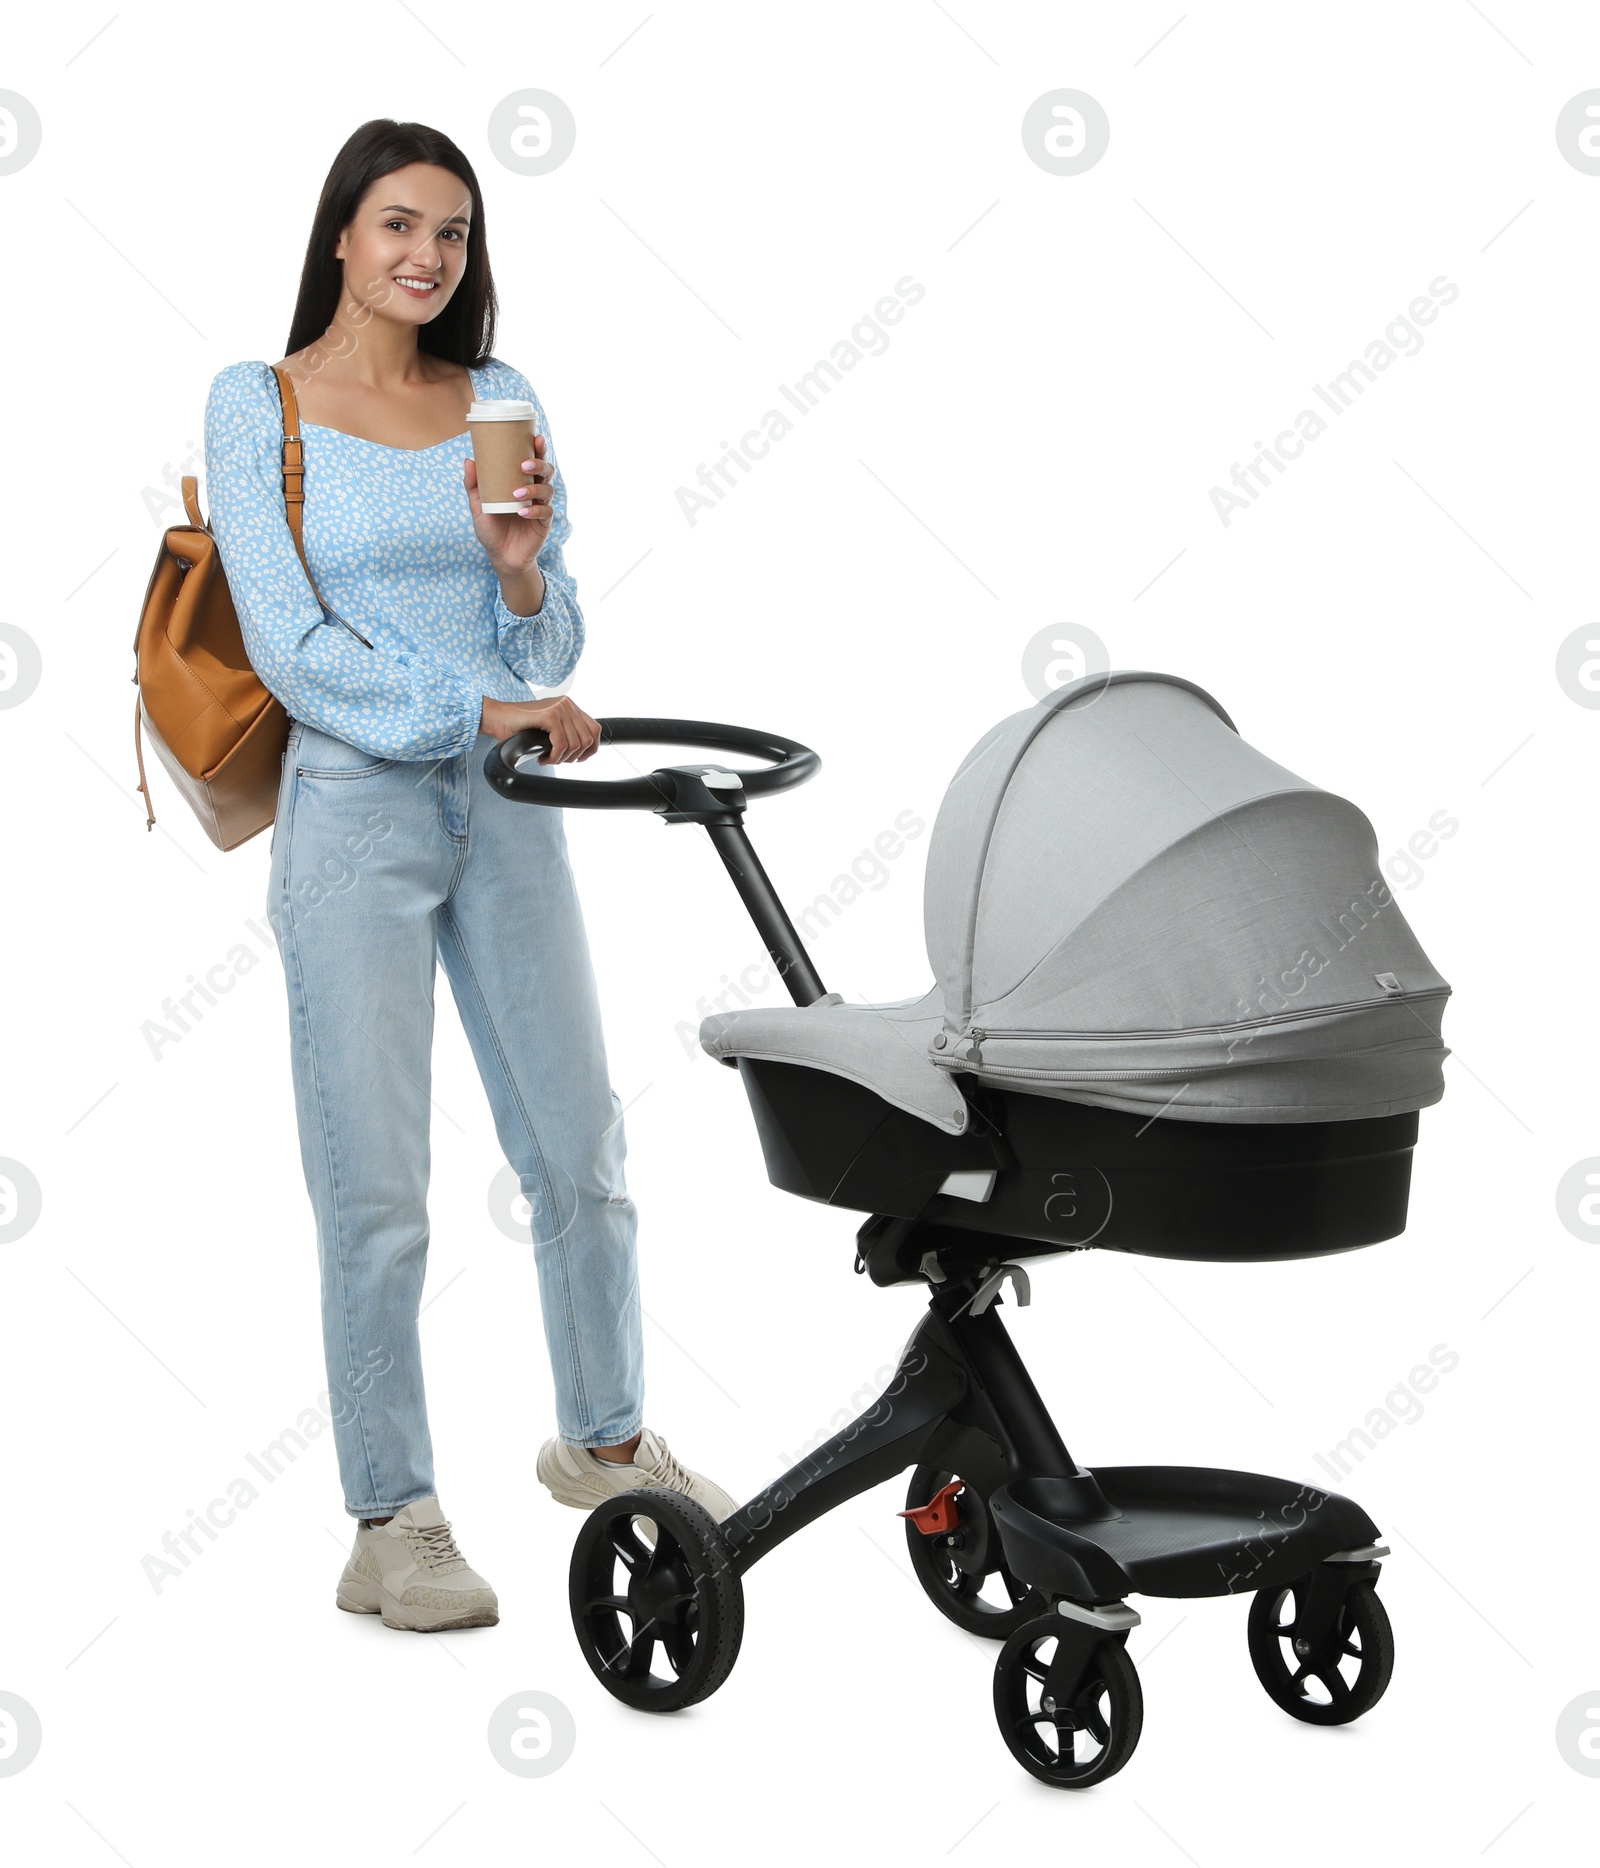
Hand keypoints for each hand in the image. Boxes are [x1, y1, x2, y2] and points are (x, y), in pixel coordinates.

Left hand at [464, 432, 553, 575]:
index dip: (538, 448)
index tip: (535, 436)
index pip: (534, 461)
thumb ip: (473, 485)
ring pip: (548, 490)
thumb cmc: (491, 528)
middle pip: (546, 471)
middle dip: (540, 463)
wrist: (500, 556)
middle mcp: (535, 492)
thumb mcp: (478, 506)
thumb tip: (468, 460)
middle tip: (524, 463)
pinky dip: (534, 510)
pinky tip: (522, 511)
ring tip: (518, 492)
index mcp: (522, 482)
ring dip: (534, 488)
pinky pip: (545, 512)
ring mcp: (541, 507)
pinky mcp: (543, 524)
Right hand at [479, 694, 600, 763]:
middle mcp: (567, 704)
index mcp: (569, 705)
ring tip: (547, 758)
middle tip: (556, 760)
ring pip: (575, 744)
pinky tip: (543, 757)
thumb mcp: (549, 728)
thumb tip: (582, 751)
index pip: (594, 729)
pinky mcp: (549, 715)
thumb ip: (566, 732)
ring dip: (561, 758)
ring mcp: (559, 708)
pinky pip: (562, 744)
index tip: (579, 759)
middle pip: (587, 739)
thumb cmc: (519, 725)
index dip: (591, 748)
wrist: (496, 718)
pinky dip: (554, 756)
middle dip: (573, 756)